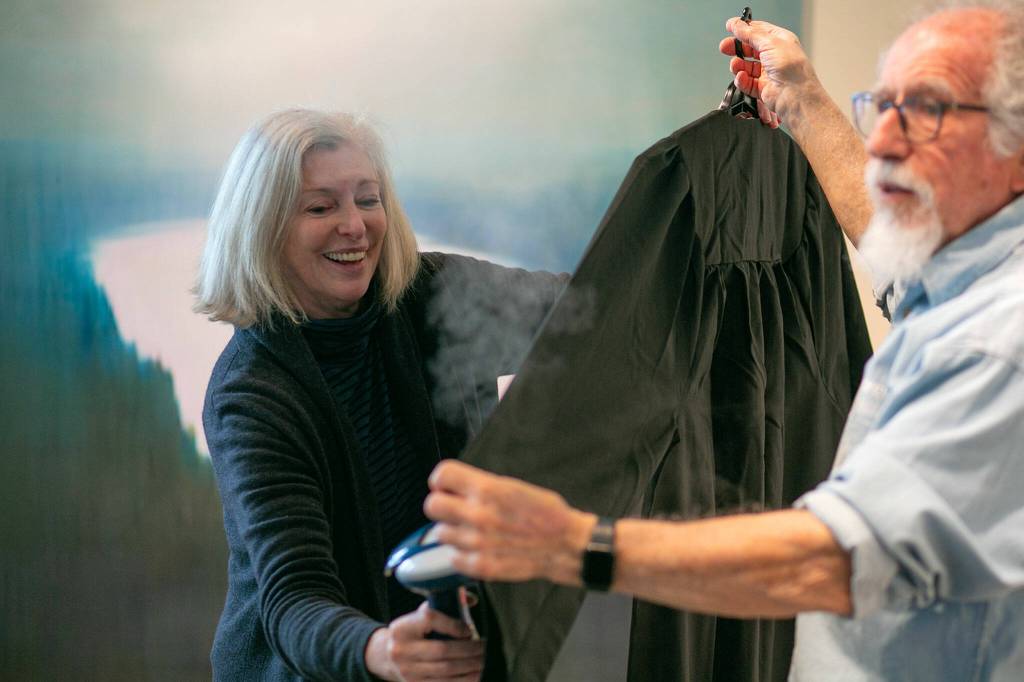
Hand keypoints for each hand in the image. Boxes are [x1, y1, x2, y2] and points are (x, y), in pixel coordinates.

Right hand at [364, 602, 482, 681]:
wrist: (386, 656)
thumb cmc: (412, 632)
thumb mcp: (419, 616)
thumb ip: (443, 605)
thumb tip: (471, 599)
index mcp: (402, 627)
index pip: (430, 619)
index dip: (454, 624)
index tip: (469, 629)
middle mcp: (400, 649)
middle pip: (442, 649)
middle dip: (469, 649)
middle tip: (485, 646)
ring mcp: (406, 671)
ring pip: (446, 670)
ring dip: (470, 666)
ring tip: (484, 660)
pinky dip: (464, 680)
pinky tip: (476, 674)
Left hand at [424, 460, 594, 584]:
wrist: (566, 546)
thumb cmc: (546, 514)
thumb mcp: (514, 486)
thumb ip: (483, 486)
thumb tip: (457, 486)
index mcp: (487, 489)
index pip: (442, 475)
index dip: (441, 480)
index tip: (446, 486)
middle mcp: (478, 514)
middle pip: (432, 505)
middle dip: (442, 504)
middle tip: (454, 509)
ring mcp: (477, 542)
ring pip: (440, 533)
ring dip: (453, 530)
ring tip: (472, 531)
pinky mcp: (480, 566)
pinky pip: (452, 557)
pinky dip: (461, 554)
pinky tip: (478, 548)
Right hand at [718, 17, 822, 127]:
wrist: (794, 96)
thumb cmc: (792, 69)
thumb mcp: (770, 43)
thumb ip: (750, 34)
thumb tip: (737, 25)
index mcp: (780, 41)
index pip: (759, 31)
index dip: (744, 29)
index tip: (730, 27)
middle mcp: (774, 56)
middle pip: (749, 48)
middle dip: (736, 47)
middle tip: (725, 47)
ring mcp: (768, 72)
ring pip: (746, 66)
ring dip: (738, 65)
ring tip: (735, 65)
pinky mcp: (762, 87)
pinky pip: (746, 82)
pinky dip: (741, 80)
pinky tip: (741, 77)